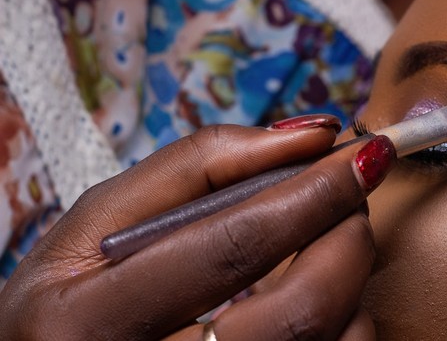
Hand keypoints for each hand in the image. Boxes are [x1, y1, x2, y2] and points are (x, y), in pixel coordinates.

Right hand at [0, 117, 394, 339]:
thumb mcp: (105, 215)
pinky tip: (318, 293)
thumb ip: (202, 163)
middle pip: (299, 311)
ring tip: (331, 237)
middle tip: (354, 194)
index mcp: (92, 320)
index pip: (235, 247)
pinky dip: (346, 320)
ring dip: (351, 279)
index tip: (360, 155)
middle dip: (347, 236)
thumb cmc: (77, 290)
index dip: (313, 194)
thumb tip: (311, 136)